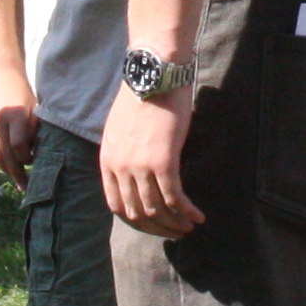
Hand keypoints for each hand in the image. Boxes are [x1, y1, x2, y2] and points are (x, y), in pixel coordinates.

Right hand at [0, 80, 40, 181]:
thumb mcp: (33, 107)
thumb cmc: (21, 91)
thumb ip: (34, 130)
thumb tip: (35, 153)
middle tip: (26, 186)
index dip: (27, 158)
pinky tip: (3, 162)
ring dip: (4, 168)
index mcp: (13, 115)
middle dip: (16, 173)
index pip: (19, 146)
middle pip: (4, 155)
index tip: (34, 161)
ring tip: (16, 176)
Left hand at [98, 80, 200, 238]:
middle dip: (157, 227)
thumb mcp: (121, 128)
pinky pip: (175, 197)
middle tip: (175, 231)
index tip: (154, 223)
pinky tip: (198, 216)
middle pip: (136, 213)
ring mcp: (140, 167)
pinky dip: (187, 211)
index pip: (117, 205)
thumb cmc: (142, 94)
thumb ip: (124, 153)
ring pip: (156, 209)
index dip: (137, 220)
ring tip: (189, 226)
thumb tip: (138, 171)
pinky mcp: (163, 162)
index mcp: (107, 161)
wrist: (154, 73)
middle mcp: (120, 168)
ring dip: (174, 223)